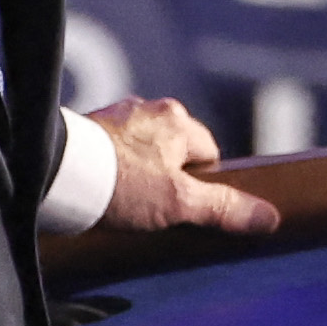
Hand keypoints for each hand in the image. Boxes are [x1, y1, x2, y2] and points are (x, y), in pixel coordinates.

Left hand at [88, 95, 279, 236]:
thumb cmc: (120, 186)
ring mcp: (115, 115)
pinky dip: (112, 168)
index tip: (185, 209)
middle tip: (153, 210)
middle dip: (169, 177)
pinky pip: (113, 150)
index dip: (202, 186)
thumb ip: (223, 208)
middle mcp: (148, 108)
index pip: (207, 153)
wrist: (56, 175)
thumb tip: (270, 217)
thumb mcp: (178, 203)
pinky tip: (101, 191)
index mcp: (177, 119)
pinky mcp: (88, 127)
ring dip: (138, 172)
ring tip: (123, 204)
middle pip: (174, 150)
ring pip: (142, 149)